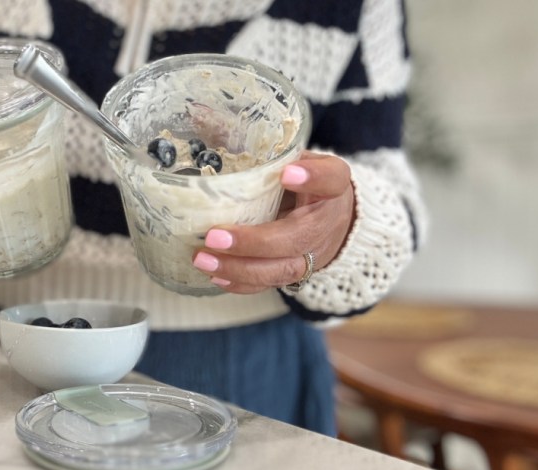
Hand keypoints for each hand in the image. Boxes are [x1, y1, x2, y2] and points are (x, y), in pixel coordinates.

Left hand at [191, 151, 354, 293]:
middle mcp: (324, 224)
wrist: (335, 220)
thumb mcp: (299, 157)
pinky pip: (268, 284)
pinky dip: (240, 283)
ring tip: (202, 259)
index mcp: (331, 186)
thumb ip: (267, 146)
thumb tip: (202, 117)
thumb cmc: (306, 182)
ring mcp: (310, 254)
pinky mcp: (293, 272)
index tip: (288, 172)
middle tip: (214, 237)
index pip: (331, 179)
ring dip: (239, 268)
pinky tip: (214, 276)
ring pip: (278, 269)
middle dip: (253, 242)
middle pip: (294, 239)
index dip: (312, 177)